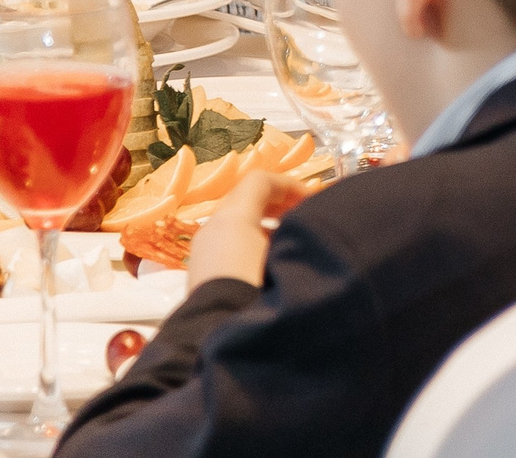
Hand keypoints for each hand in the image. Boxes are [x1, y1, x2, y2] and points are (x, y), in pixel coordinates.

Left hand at [182, 169, 305, 290]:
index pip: (261, 181)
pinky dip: (252, 242)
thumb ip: (297, 231)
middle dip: (278, 202)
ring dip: (265, 223)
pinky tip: (270, 262)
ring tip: (290, 240)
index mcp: (232, 217)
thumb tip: (308, 227)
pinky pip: (229, 243)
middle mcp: (213, 227)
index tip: (314, 199)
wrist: (217, 335)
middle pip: (246, 199)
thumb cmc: (256, 289)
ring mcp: (203, 251)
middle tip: (303, 215)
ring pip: (237, 223)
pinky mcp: (201, 274)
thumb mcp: (283, 253)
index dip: (291, 184)